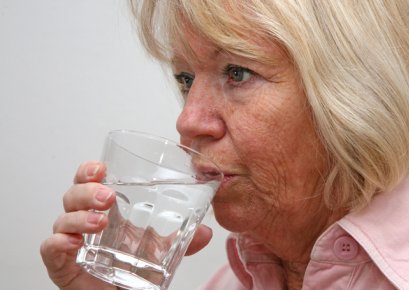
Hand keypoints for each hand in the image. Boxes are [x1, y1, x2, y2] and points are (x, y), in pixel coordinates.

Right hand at [40, 161, 212, 289]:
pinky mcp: (63, 266)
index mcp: (106, 210)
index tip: (102, 167)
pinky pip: (50, 250)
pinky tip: (70, 242)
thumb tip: (207, 233)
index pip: (90, 181)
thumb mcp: (163, 251)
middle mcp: (85, 222)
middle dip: (87, 190)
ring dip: (79, 216)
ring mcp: (73, 242)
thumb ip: (184, 240)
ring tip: (101, 219)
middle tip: (107, 196)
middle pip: (73, 195)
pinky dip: (56, 243)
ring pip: (62, 218)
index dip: (91, 170)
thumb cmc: (135, 268)